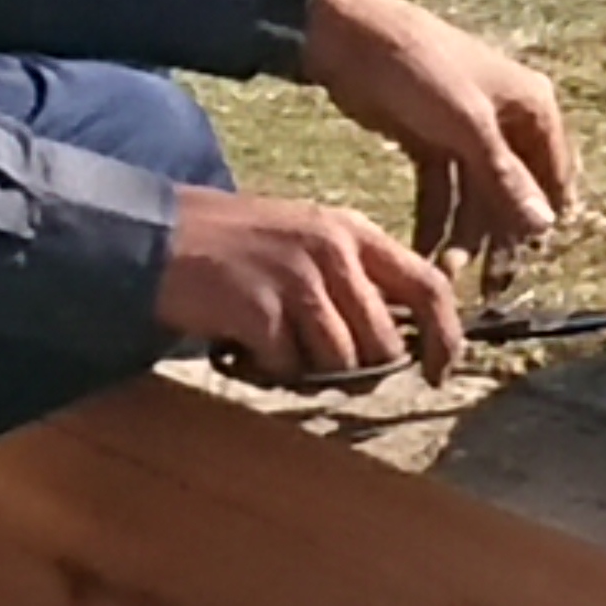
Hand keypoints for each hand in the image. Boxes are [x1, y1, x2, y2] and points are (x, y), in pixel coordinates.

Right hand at [154, 192, 458, 382]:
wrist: (160, 237)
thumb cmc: (238, 247)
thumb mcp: (310, 242)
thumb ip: (357, 281)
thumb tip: (401, 344)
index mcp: (353, 232)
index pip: (429, 287)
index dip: (446, 337)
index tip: (439, 374)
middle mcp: (332, 250)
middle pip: (383, 343)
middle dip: (359, 371)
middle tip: (317, 365)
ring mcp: (296, 278)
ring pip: (340, 362)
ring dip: (310, 373)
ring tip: (276, 350)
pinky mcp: (259, 308)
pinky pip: (290, 368)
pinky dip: (272, 372)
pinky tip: (248, 349)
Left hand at [300, 0, 584, 272]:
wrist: (350, 37)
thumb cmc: (421, 66)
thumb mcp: (467, 123)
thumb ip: (505, 176)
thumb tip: (544, 227)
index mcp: (533, 108)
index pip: (554, 178)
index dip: (541, 222)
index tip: (525, 267)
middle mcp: (507, 122)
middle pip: (513, 194)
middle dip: (500, 240)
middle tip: (486, 289)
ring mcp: (468, 135)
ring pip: (475, 199)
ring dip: (464, 237)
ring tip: (445, 276)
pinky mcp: (431, 144)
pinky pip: (442, 193)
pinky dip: (435, 222)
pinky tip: (424, 254)